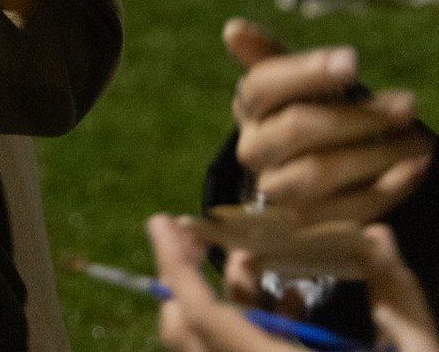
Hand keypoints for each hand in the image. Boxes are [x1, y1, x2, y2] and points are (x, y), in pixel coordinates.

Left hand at [149, 213, 437, 351]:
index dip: (178, 267)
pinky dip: (250, 335)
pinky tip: (296, 310)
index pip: (204, 318)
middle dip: (191, 282)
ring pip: (211, 349)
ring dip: (231, 305)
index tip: (164, 222)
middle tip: (206, 242)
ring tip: (265, 268)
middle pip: (189, 336)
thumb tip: (377, 234)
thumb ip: (397, 296)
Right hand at [227, 19, 430, 225]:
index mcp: (249, 107)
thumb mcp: (297, 84)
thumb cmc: (314, 114)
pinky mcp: (310, 227)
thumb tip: (233, 30)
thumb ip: (270, 57)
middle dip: (356, 116)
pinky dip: (387, 188)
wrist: (320, 176)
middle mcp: (253, 149)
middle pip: (296, 128)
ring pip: (319, 172)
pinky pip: (347, 210)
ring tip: (419, 138)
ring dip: (376, 154)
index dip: (306, 72)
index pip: (263, 86)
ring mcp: (278, 191)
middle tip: (405, 104)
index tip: (352, 61)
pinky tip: (415, 168)